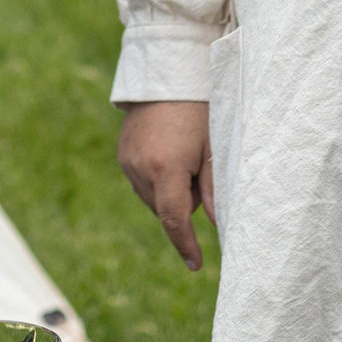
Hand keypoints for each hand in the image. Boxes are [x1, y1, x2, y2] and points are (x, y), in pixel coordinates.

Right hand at [118, 100, 215, 270]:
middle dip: (184, 203)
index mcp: (166, 169)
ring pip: (152, 198)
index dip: (185, 244)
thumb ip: (213, 189)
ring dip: (168, 192)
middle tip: (199, 170)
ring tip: (183, 157)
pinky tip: (168, 155)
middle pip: (164, 209)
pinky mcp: (123, 155)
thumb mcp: (212, 149)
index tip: (196, 264)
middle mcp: (141, 169)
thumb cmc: (197, 111)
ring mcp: (128, 162)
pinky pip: (141, 182)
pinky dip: (156, 180)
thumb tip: (218, 223)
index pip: (174, 219)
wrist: (165, 77)